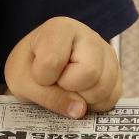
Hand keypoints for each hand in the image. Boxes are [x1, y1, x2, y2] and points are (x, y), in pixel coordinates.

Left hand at [4, 17, 120, 118]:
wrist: (37, 67)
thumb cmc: (29, 68)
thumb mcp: (23, 82)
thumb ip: (48, 96)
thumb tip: (80, 110)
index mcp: (60, 28)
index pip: (53, 62)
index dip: (42, 78)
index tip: (37, 72)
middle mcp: (89, 36)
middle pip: (90, 72)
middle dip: (69, 88)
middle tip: (57, 82)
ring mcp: (106, 53)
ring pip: (104, 87)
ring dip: (82, 99)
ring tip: (68, 88)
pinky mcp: (116, 71)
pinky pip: (112, 97)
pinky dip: (94, 104)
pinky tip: (80, 95)